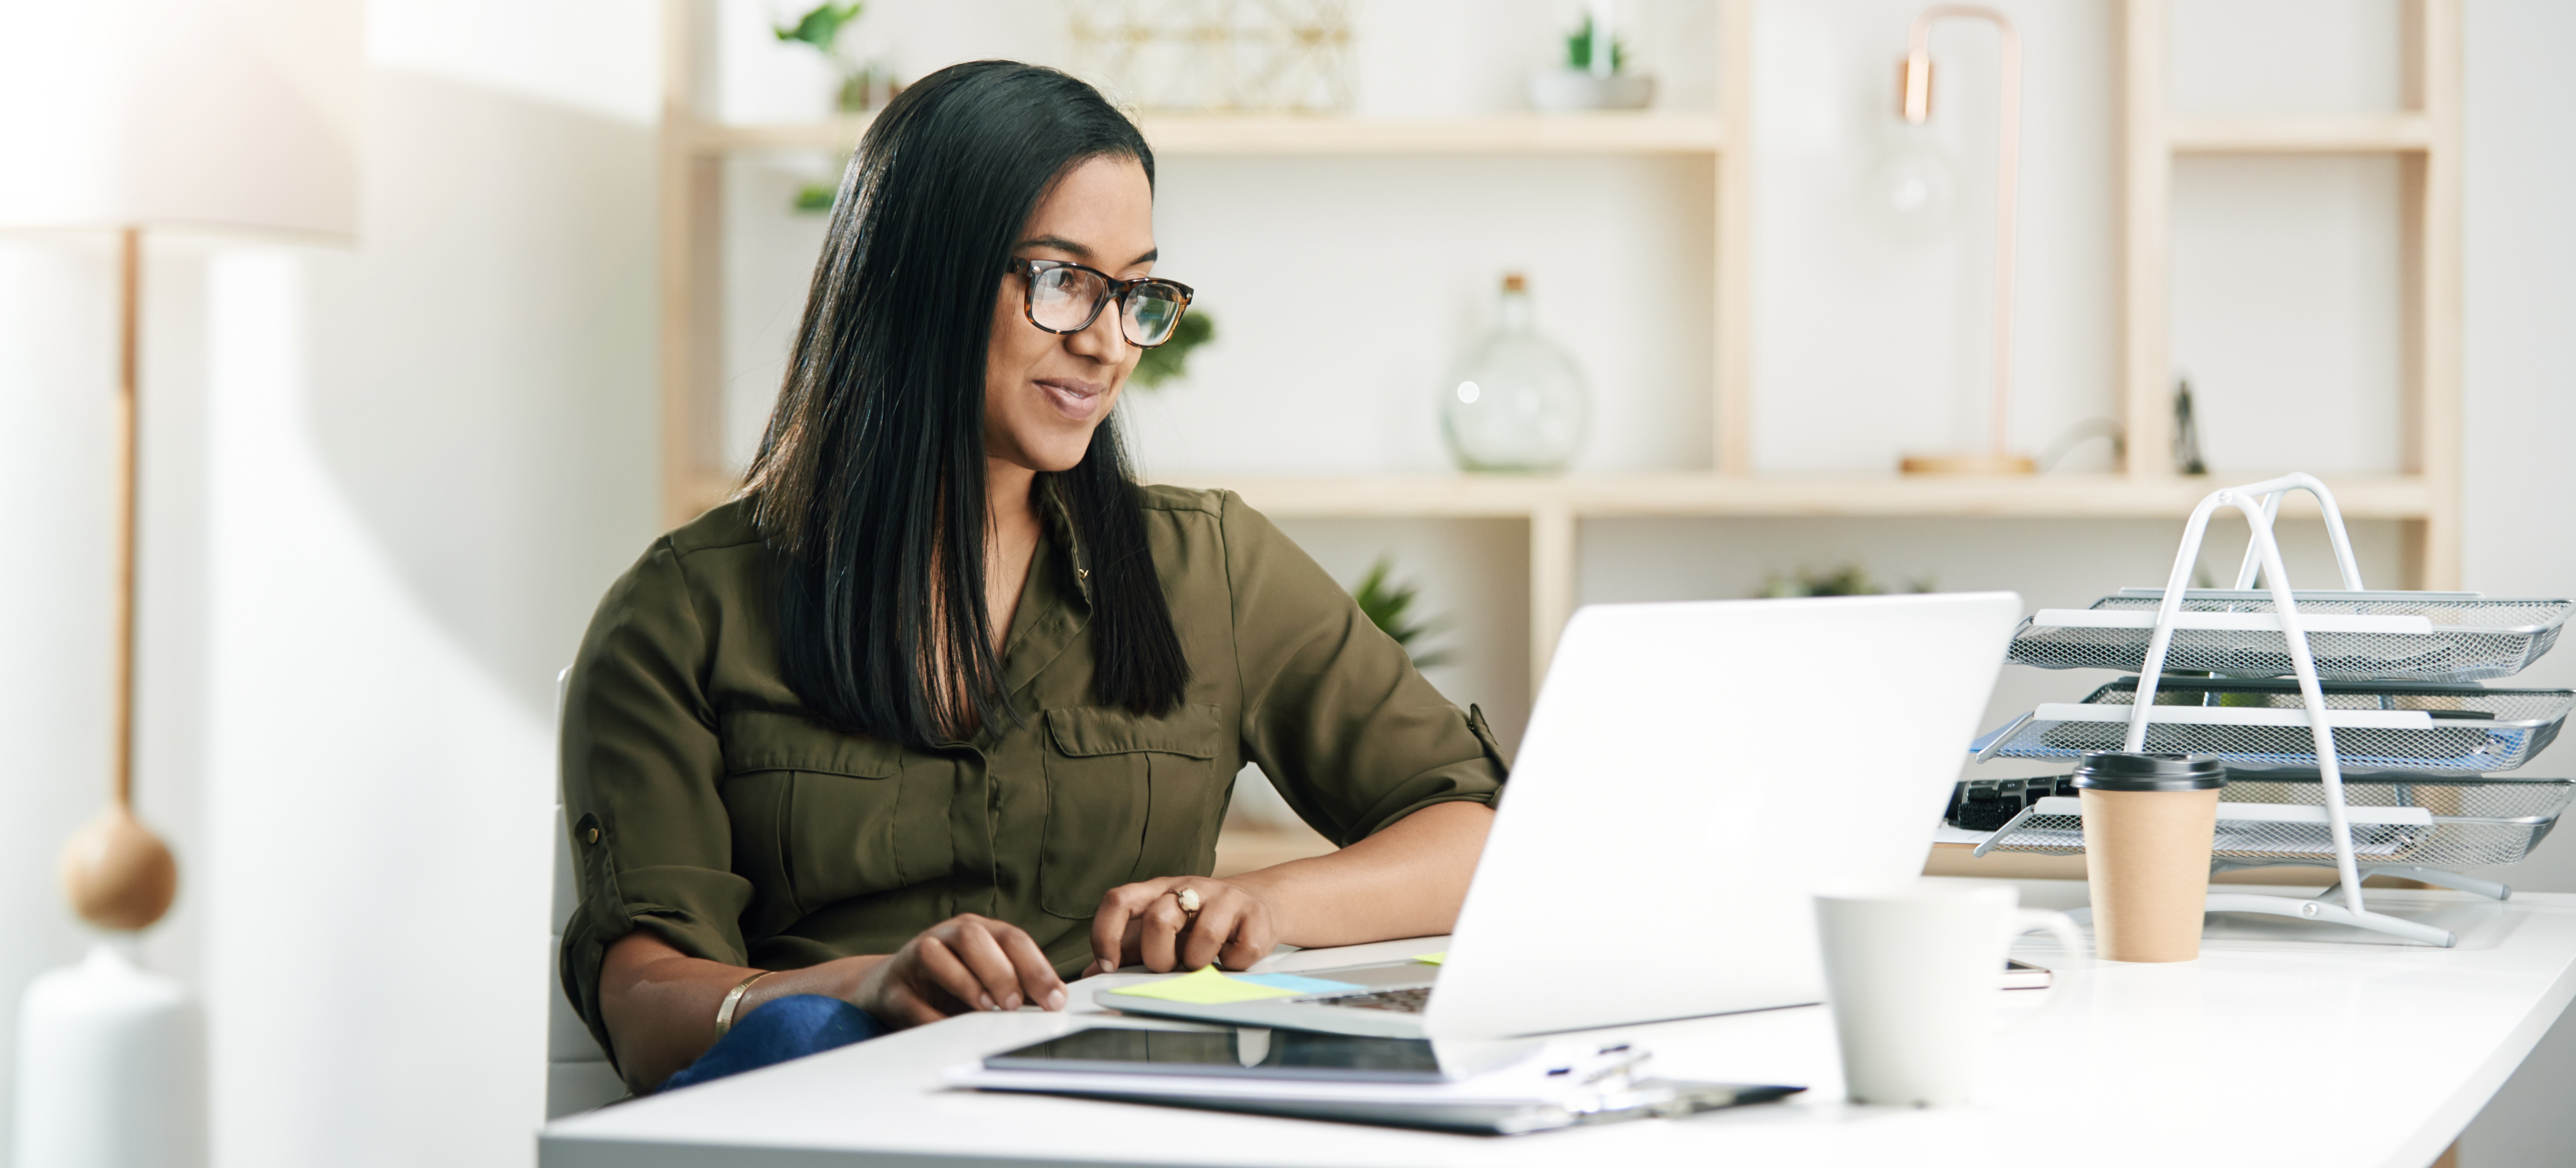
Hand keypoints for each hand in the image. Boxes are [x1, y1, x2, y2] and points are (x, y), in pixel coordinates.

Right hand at [849, 914, 1067, 1027]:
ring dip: (965, 981)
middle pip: (975, 937)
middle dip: (1001, 971)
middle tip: (1016, 1003)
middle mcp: (947, 936)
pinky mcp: (893, 987)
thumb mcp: (988, 978)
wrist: (892, 987)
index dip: (1037, 967)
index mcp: (978, 931)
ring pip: (936, 954)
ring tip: (986, 1008)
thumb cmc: (950, 982)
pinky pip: (909, 999)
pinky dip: (931, 1016)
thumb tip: (1056, 1001)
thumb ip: (1019, 987)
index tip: (1054, 1000)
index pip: (1013, 939)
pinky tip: (951, 1030)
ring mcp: (915, 956)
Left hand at [1087, 876, 1283, 975]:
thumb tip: (1091, 974)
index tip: (1109, 965)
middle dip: (1159, 957)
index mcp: (1158, 891)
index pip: (1119, 900)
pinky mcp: (1255, 915)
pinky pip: (1240, 953)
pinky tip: (1232, 957)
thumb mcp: (1162, 931)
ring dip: (1199, 963)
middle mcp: (1189, 887)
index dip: (1107, 933)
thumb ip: (1128, 950)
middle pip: (1159, 919)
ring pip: (1204, 936)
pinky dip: (1233, 965)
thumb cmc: (1200, 923)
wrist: (1258, 905)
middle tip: (1169, 967)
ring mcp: (1225, 898)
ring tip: (1203, 961)